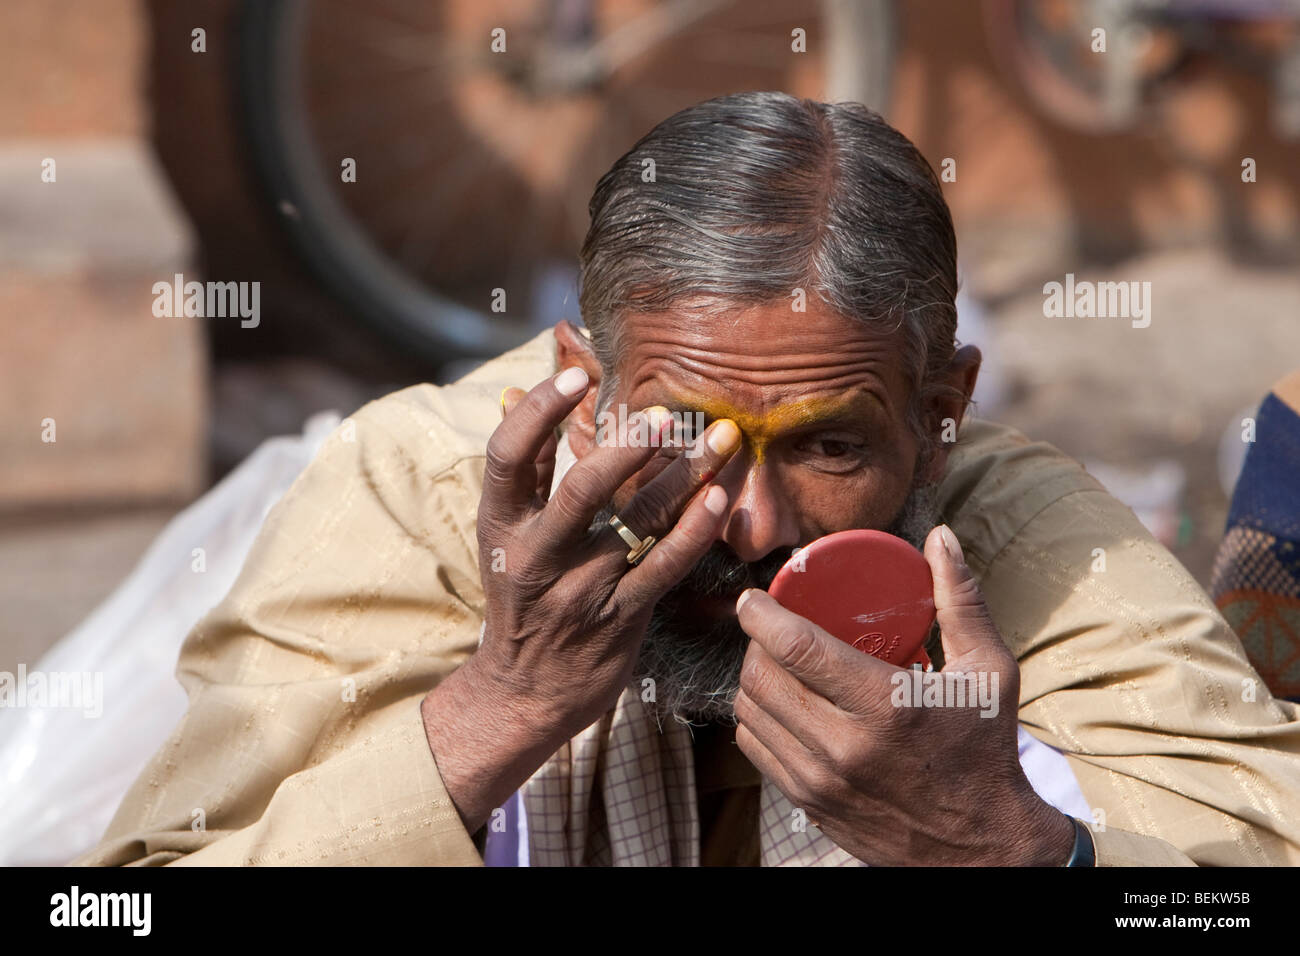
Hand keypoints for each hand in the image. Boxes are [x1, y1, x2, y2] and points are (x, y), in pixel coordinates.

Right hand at [422, 366, 740, 830]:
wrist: (525, 689)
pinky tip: (719, 499)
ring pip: (636, 523)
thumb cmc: (522, 594)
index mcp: (500, 525)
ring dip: (683, 477)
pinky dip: (694, 532)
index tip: (577, 375)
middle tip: (667, 414)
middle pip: (582, 489)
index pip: (508, 456)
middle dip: (629, 446)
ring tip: (721, 439)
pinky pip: (664, 568)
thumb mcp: (506, 534)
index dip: (538, 412)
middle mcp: (536, 556)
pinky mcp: (620, 618)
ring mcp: (580, 590)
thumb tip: (519, 392)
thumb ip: (524, 467)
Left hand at [732, 523, 1074, 865]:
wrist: (982, 846)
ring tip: (770, 661)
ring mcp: (821, 780)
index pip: (797, 648)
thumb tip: (940, 536)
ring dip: (751, 679)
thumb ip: (960, 599)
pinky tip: (775, 702)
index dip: (761, 614)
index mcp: (885, 706)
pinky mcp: (809, 804)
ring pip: (750, 713)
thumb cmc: (985, 749)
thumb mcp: (988, 670)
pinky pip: (756, 749)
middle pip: (762, 677)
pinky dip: (756, 719)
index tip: (752, 597)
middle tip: (769, 627)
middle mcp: (844, 746)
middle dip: (754, 643)